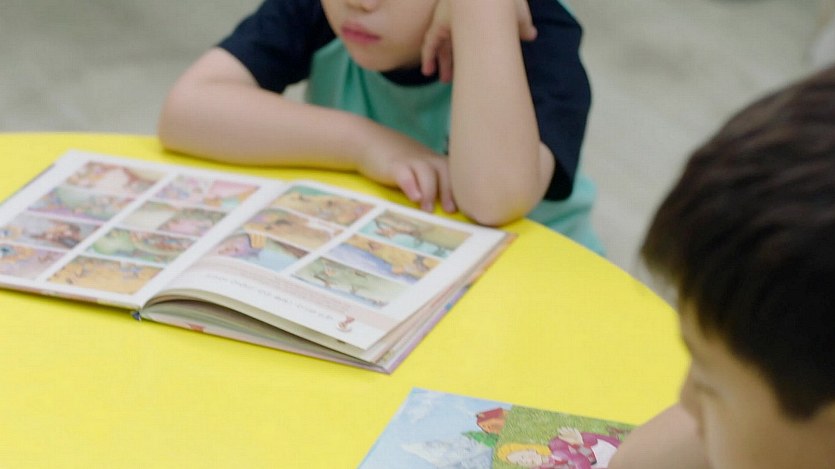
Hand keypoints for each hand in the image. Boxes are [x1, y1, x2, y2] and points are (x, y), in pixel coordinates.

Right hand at [356, 134, 456, 213]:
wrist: (367, 141)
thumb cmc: (395, 160)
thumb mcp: (416, 167)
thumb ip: (429, 181)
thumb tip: (442, 207)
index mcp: (433, 161)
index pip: (453, 173)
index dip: (460, 189)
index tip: (465, 206)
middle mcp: (425, 159)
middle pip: (444, 171)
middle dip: (449, 191)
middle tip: (450, 211)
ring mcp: (409, 160)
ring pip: (426, 173)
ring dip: (430, 192)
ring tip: (428, 211)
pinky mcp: (393, 165)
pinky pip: (404, 174)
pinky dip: (411, 185)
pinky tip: (413, 198)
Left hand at [421, 0, 537, 81]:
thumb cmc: (507, 3)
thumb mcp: (519, 16)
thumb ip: (523, 26)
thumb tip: (531, 34)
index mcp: (480, 19)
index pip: (474, 39)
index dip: (474, 53)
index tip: (477, 68)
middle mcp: (463, 21)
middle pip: (456, 44)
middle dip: (455, 62)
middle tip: (455, 78)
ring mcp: (449, 22)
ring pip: (442, 45)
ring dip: (442, 63)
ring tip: (444, 80)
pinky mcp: (439, 25)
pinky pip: (430, 43)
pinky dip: (428, 57)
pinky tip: (427, 71)